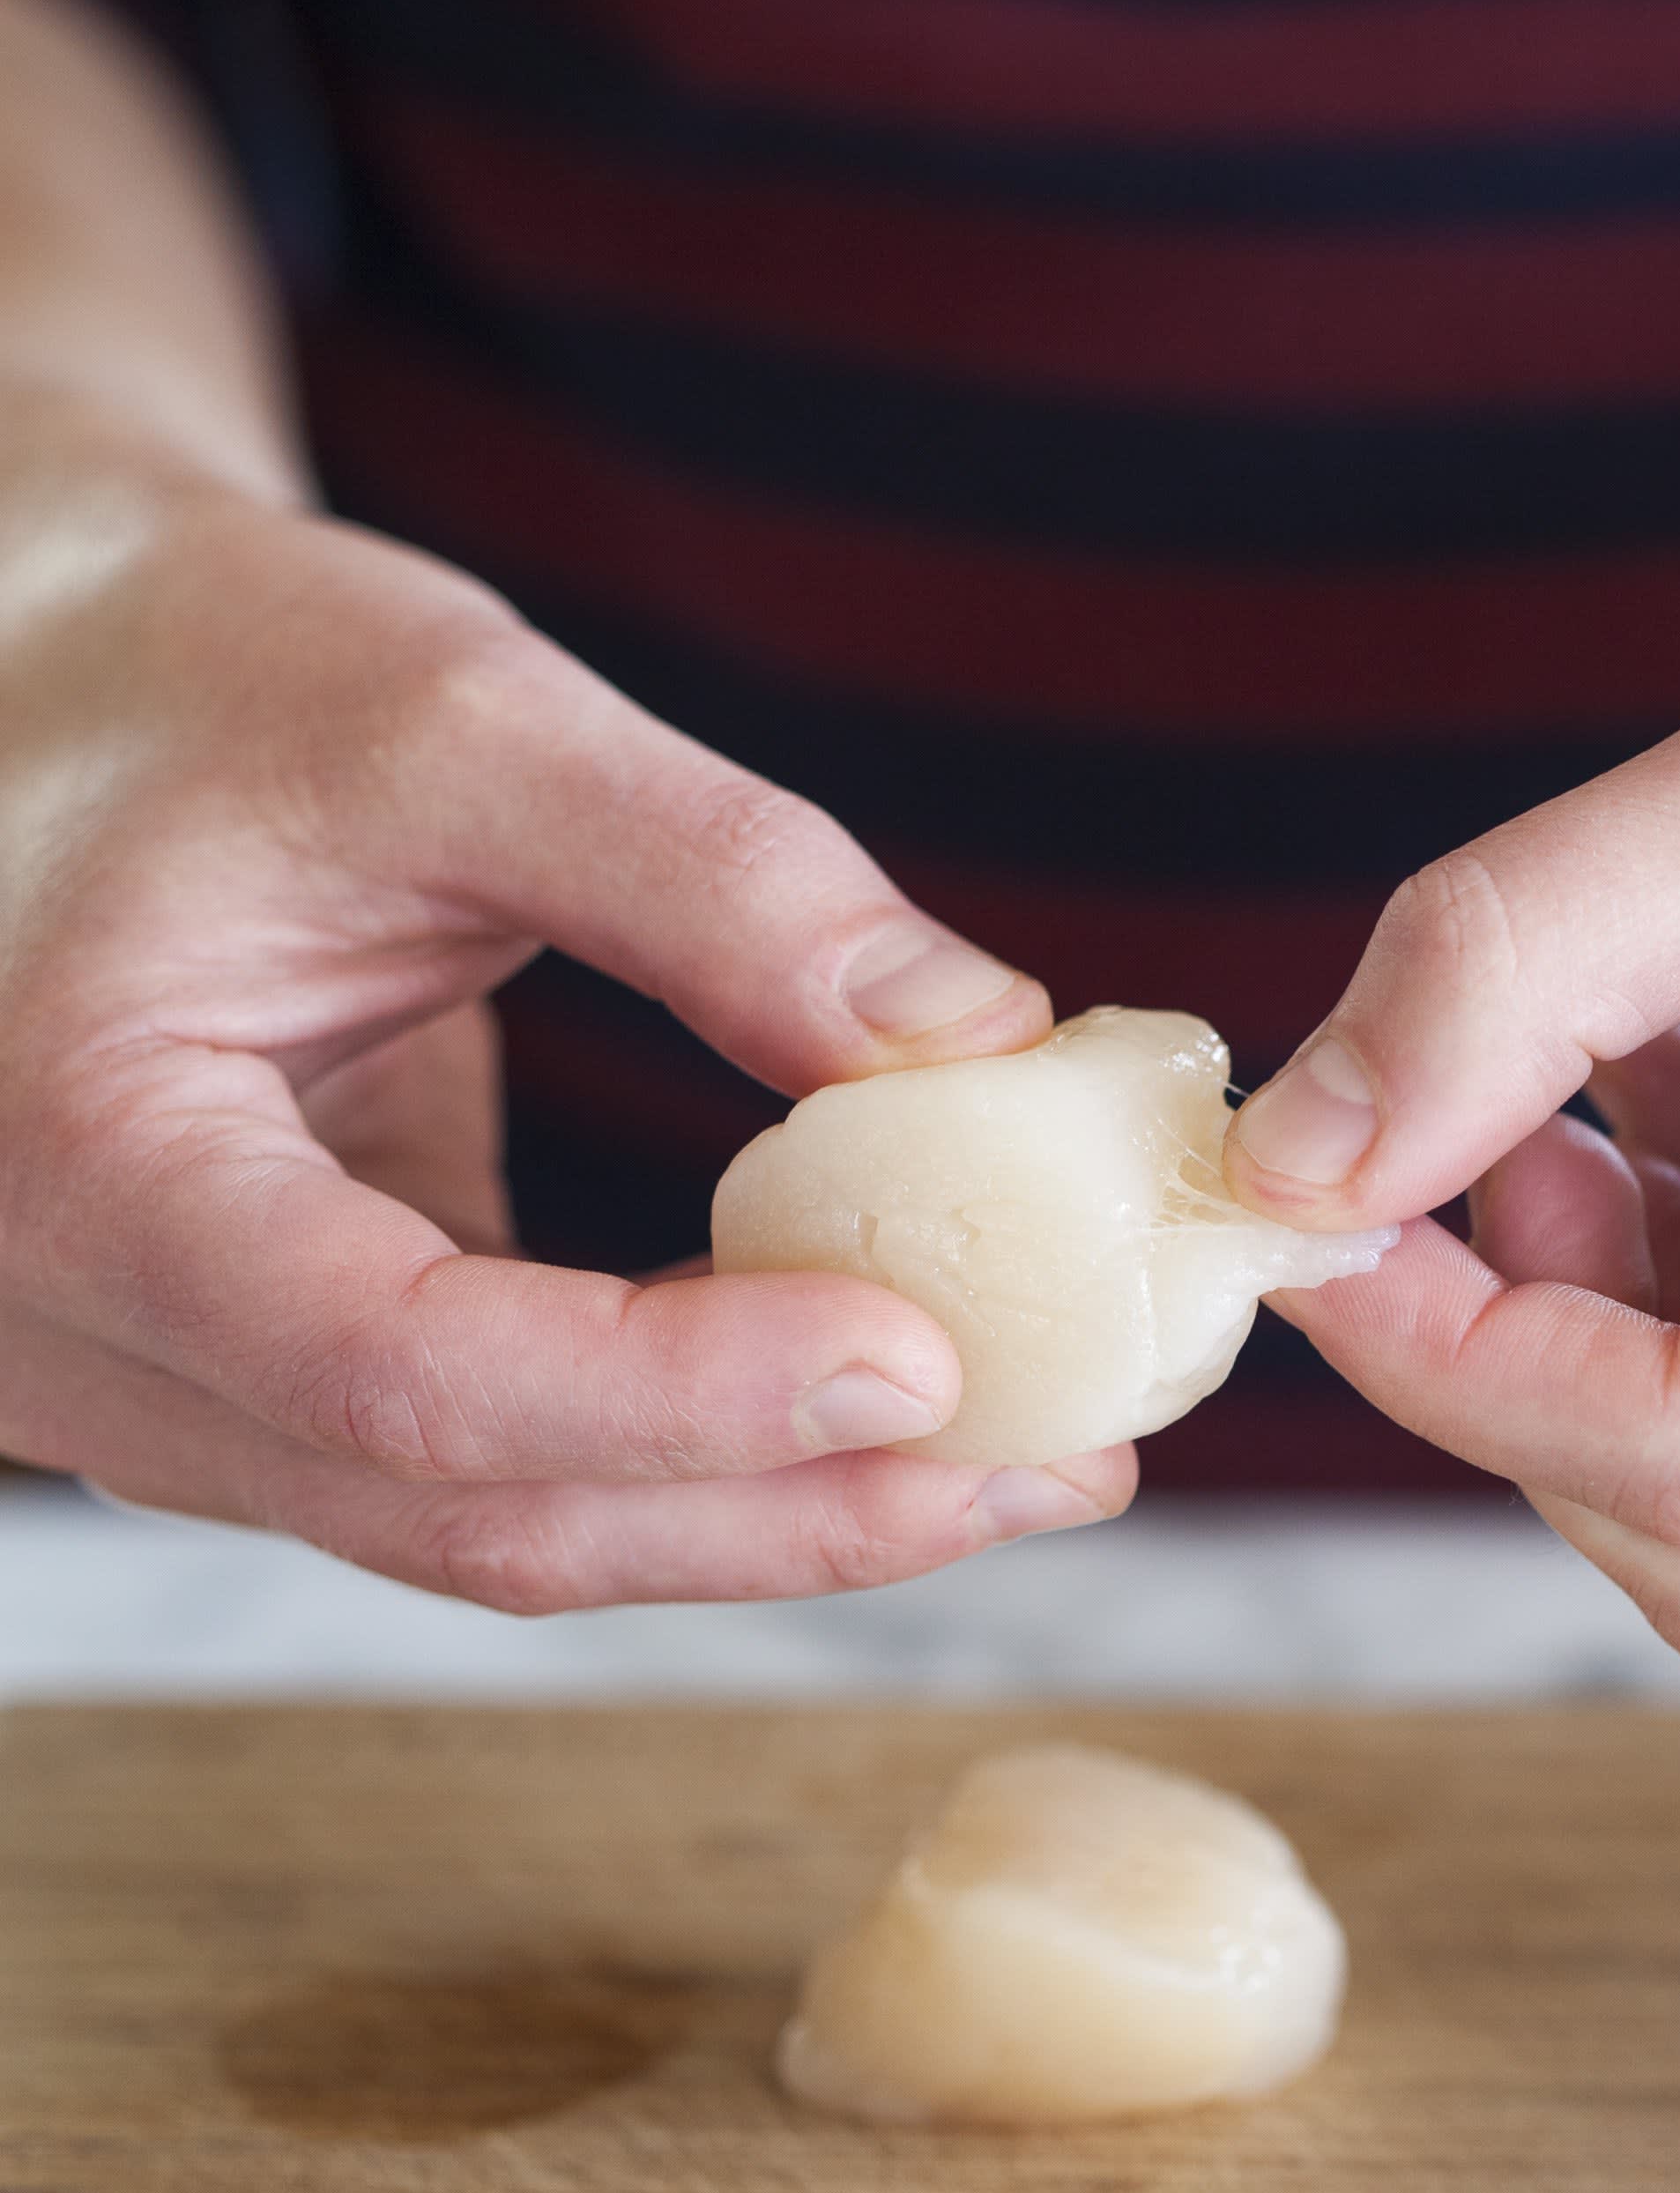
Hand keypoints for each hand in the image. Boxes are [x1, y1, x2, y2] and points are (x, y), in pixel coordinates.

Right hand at [0, 490, 1132, 1602]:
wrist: (27, 684)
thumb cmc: (192, 665)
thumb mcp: (447, 708)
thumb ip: (707, 874)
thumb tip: (985, 1041)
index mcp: (77, 1166)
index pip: (399, 1368)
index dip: (679, 1395)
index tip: (933, 1356)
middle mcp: (70, 1337)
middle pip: (464, 1511)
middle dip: (784, 1507)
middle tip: (1062, 1466)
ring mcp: (145, 1393)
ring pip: (482, 1527)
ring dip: (764, 1511)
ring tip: (1030, 1461)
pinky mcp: (241, 1385)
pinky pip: (477, 1466)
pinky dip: (686, 1450)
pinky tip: (881, 1395)